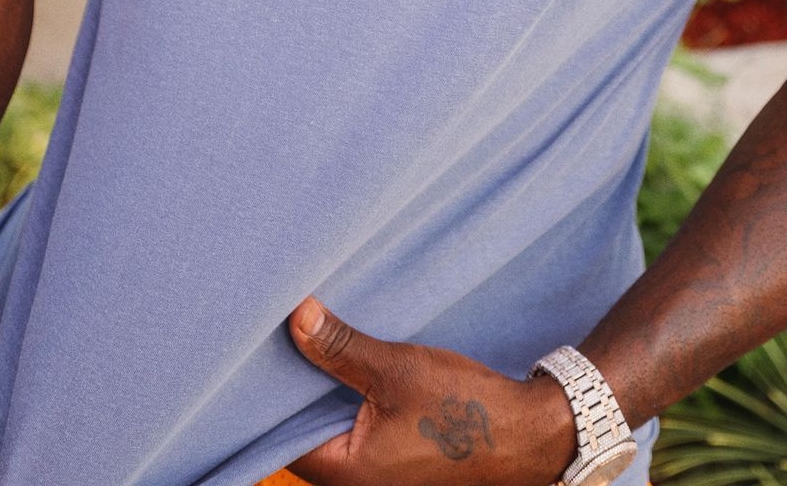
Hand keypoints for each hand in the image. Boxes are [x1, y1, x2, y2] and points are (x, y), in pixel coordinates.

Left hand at [286, 298, 577, 483]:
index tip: (260, 347)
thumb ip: (342, 347)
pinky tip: (350, 367)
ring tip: (317, 344)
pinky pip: (352, 433)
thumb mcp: (398, 369)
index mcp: (344, 474)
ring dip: (323, 393)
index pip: (278, 434)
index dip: (266, 390)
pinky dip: (346, 403)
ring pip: (328, 431)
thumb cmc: (463, 410)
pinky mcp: (392, 467)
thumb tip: (297, 317)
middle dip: (293, 387)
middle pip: (300, 433)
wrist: (525, 437)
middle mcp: (352, 485)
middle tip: (286, 335)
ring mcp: (373, 479)